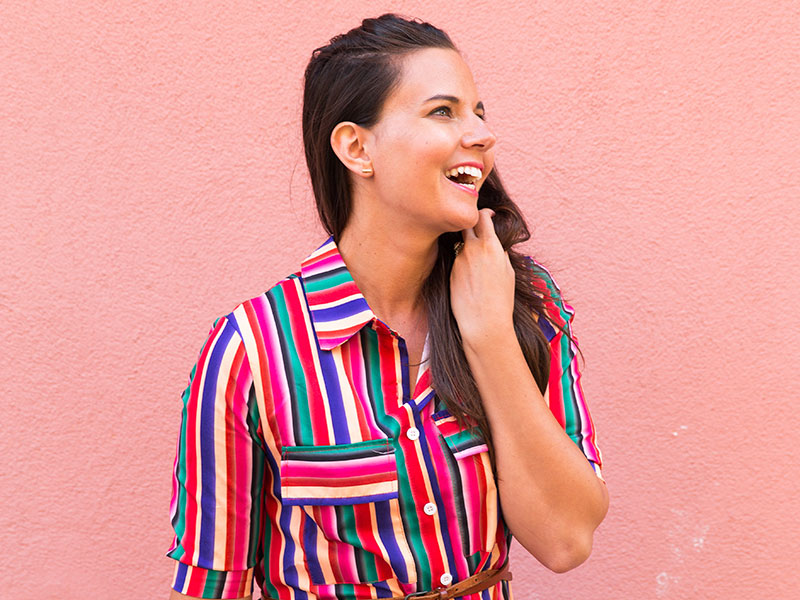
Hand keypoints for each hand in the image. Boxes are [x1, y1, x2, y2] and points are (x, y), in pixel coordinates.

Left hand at [449, 208, 515, 350]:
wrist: (483, 321)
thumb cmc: (501, 299)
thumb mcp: (508, 271)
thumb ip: (500, 253)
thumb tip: (495, 244)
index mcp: (491, 245)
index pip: (482, 216)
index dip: (485, 213)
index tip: (488, 214)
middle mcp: (472, 248)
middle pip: (467, 224)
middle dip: (472, 223)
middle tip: (479, 228)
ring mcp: (459, 259)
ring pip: (463, 245)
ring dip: (470, 248)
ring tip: (479, 268)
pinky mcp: (451, 271)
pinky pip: (458, 261)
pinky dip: (464, 264)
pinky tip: (471, 280)